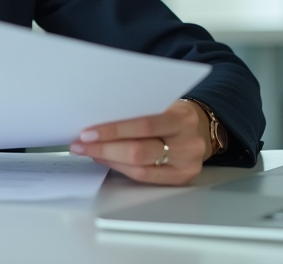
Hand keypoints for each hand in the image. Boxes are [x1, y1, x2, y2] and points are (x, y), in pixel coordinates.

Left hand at [68, 99, 210, 184]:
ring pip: (139, 168)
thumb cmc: (174, 112)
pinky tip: (106, 160)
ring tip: (88, 152)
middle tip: (81, 145)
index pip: (143, 125)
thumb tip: (97, 117)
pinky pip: (145, 178)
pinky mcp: (181, 179)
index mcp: (182, 118)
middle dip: (104, 148)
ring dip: (108, 160)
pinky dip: (121, 168)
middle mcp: (187, 143)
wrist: (202, 128)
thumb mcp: (162, 103)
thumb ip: (137, 109)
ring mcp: (186, 164)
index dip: (112, 131)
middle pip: (139, 151)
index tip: (87, 132)